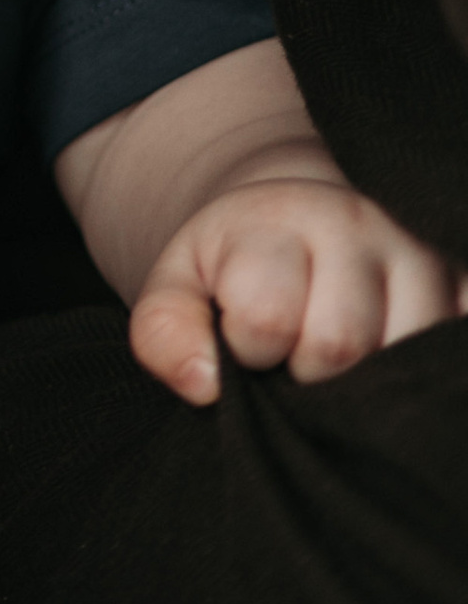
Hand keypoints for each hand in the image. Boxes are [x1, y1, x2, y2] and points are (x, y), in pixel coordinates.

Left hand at [130, 175, 467, 401]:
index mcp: (279, 220)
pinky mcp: (464, 291)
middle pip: (340, 341)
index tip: (244, 345)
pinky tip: (389, 371)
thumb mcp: (177, 287)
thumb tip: (204, 384)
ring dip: (367, 383)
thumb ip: (164, 331)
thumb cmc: (233, 270)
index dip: (248, 349)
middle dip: (306, 373)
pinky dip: (422, 380)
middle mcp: (360, 227)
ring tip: (340, 364)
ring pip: (406, 357)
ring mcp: (420, 260)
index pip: (267, 312)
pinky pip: (454, 355)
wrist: (296, 223)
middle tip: (294, 361)